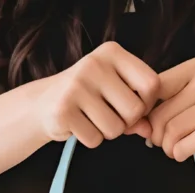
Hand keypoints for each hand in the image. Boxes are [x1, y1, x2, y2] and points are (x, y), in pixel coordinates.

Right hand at [36, 42, 159, 148]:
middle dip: (126, 123)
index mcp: (112, 52)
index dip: (147, 104)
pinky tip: (79, 126)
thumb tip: (149, 131)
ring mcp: (77, 86)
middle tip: (110, 117)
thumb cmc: (86, 97)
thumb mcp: (114, 92)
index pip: (151, 84)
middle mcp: (95, 64)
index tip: (133, 107)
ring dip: (107, 133)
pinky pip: (95, 139)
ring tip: (93, 120)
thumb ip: (136, 108)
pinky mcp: (64, 110)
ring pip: (115, 128)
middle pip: (134, 110)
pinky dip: (91, 139)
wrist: (43, 103)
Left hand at [148, 58, 194, 170]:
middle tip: (170, 140)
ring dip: (169, 147)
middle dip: (158, 135)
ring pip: (170, 132)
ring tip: (182, 145)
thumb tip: (130, 122)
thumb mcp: (183, 103)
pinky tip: (192, 151)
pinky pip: (181, 147)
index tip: (154, 123)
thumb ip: (157, 105)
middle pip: (159, 114)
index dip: (147, 112)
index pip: (154, 88)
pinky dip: (180, 155)